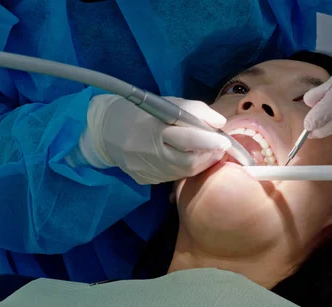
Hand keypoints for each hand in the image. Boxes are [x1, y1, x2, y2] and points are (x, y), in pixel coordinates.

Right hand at [83, 95, 230, 184]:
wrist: (106, 132)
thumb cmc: (141, 113)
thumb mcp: (166, 103)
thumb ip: (194, 110)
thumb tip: (220, 123)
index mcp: (154, 127)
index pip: (187, 137)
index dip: (209, 141)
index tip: (225, 140)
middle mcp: (150, 151)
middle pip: (188, 160)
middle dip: (209, 155)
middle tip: (220, 147)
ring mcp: (147, 168)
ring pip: (183, 171)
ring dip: (201, 162)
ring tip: (208, 151)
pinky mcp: (145, 178)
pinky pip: (172, 176)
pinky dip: (186, 168)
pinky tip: (190, 158)